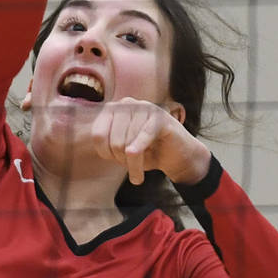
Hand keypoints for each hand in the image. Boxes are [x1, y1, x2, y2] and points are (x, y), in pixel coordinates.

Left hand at [90, 98, 210, 185]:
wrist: (179, 156)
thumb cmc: (148, 151)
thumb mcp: (122, 149)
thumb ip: (108, 144)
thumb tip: (103, 147)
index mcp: (114, 109)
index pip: (98, 135)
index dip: (106, 153)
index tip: (116, 161)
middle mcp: (127, 104)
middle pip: (114, 141)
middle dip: (122, 160)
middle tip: (132, 167)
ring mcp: (145, 108)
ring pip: (128, 144)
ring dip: (134, 164)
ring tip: (140, 168)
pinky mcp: (160, 117)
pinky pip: (143, 139)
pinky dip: (139, 159)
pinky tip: (139, 174)